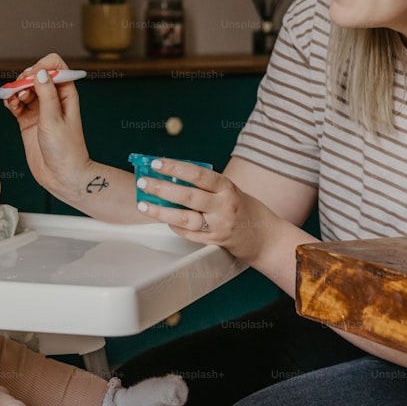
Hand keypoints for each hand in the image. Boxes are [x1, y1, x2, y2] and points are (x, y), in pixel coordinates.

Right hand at [4, 53, 93, 199]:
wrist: (62, 176)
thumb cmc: (66, 149)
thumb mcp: (54, 119)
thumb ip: (46, 94)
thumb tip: (40, 72)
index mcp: (66, 93)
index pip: (55, 65)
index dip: (41, 66)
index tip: (30, 77)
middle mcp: (53, 98)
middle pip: (35, 75)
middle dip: (24, 79)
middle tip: (19, 91)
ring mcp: (39, 109)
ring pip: (23, 88)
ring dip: (15, 90)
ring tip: (15, 101)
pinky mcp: (28, 120)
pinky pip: (16, 103)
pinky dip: (10, 101)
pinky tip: (10, 106)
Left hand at [132, 157, 278, 263]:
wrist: (264, 236)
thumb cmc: (241, 207)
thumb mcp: (228, 189)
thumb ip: (204, 184)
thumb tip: (169, 176)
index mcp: (226, 187)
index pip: (197, 174)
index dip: (175, 168)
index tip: (156, 163)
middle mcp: (223, 206)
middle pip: (188, 196)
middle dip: (162, 188)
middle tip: (143, 182)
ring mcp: (218, 226)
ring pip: (185, 218)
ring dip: (161, 211)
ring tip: (142, 204)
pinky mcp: (213, 242)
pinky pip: (188, 234)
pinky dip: (173, 225)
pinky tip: (162, 218)